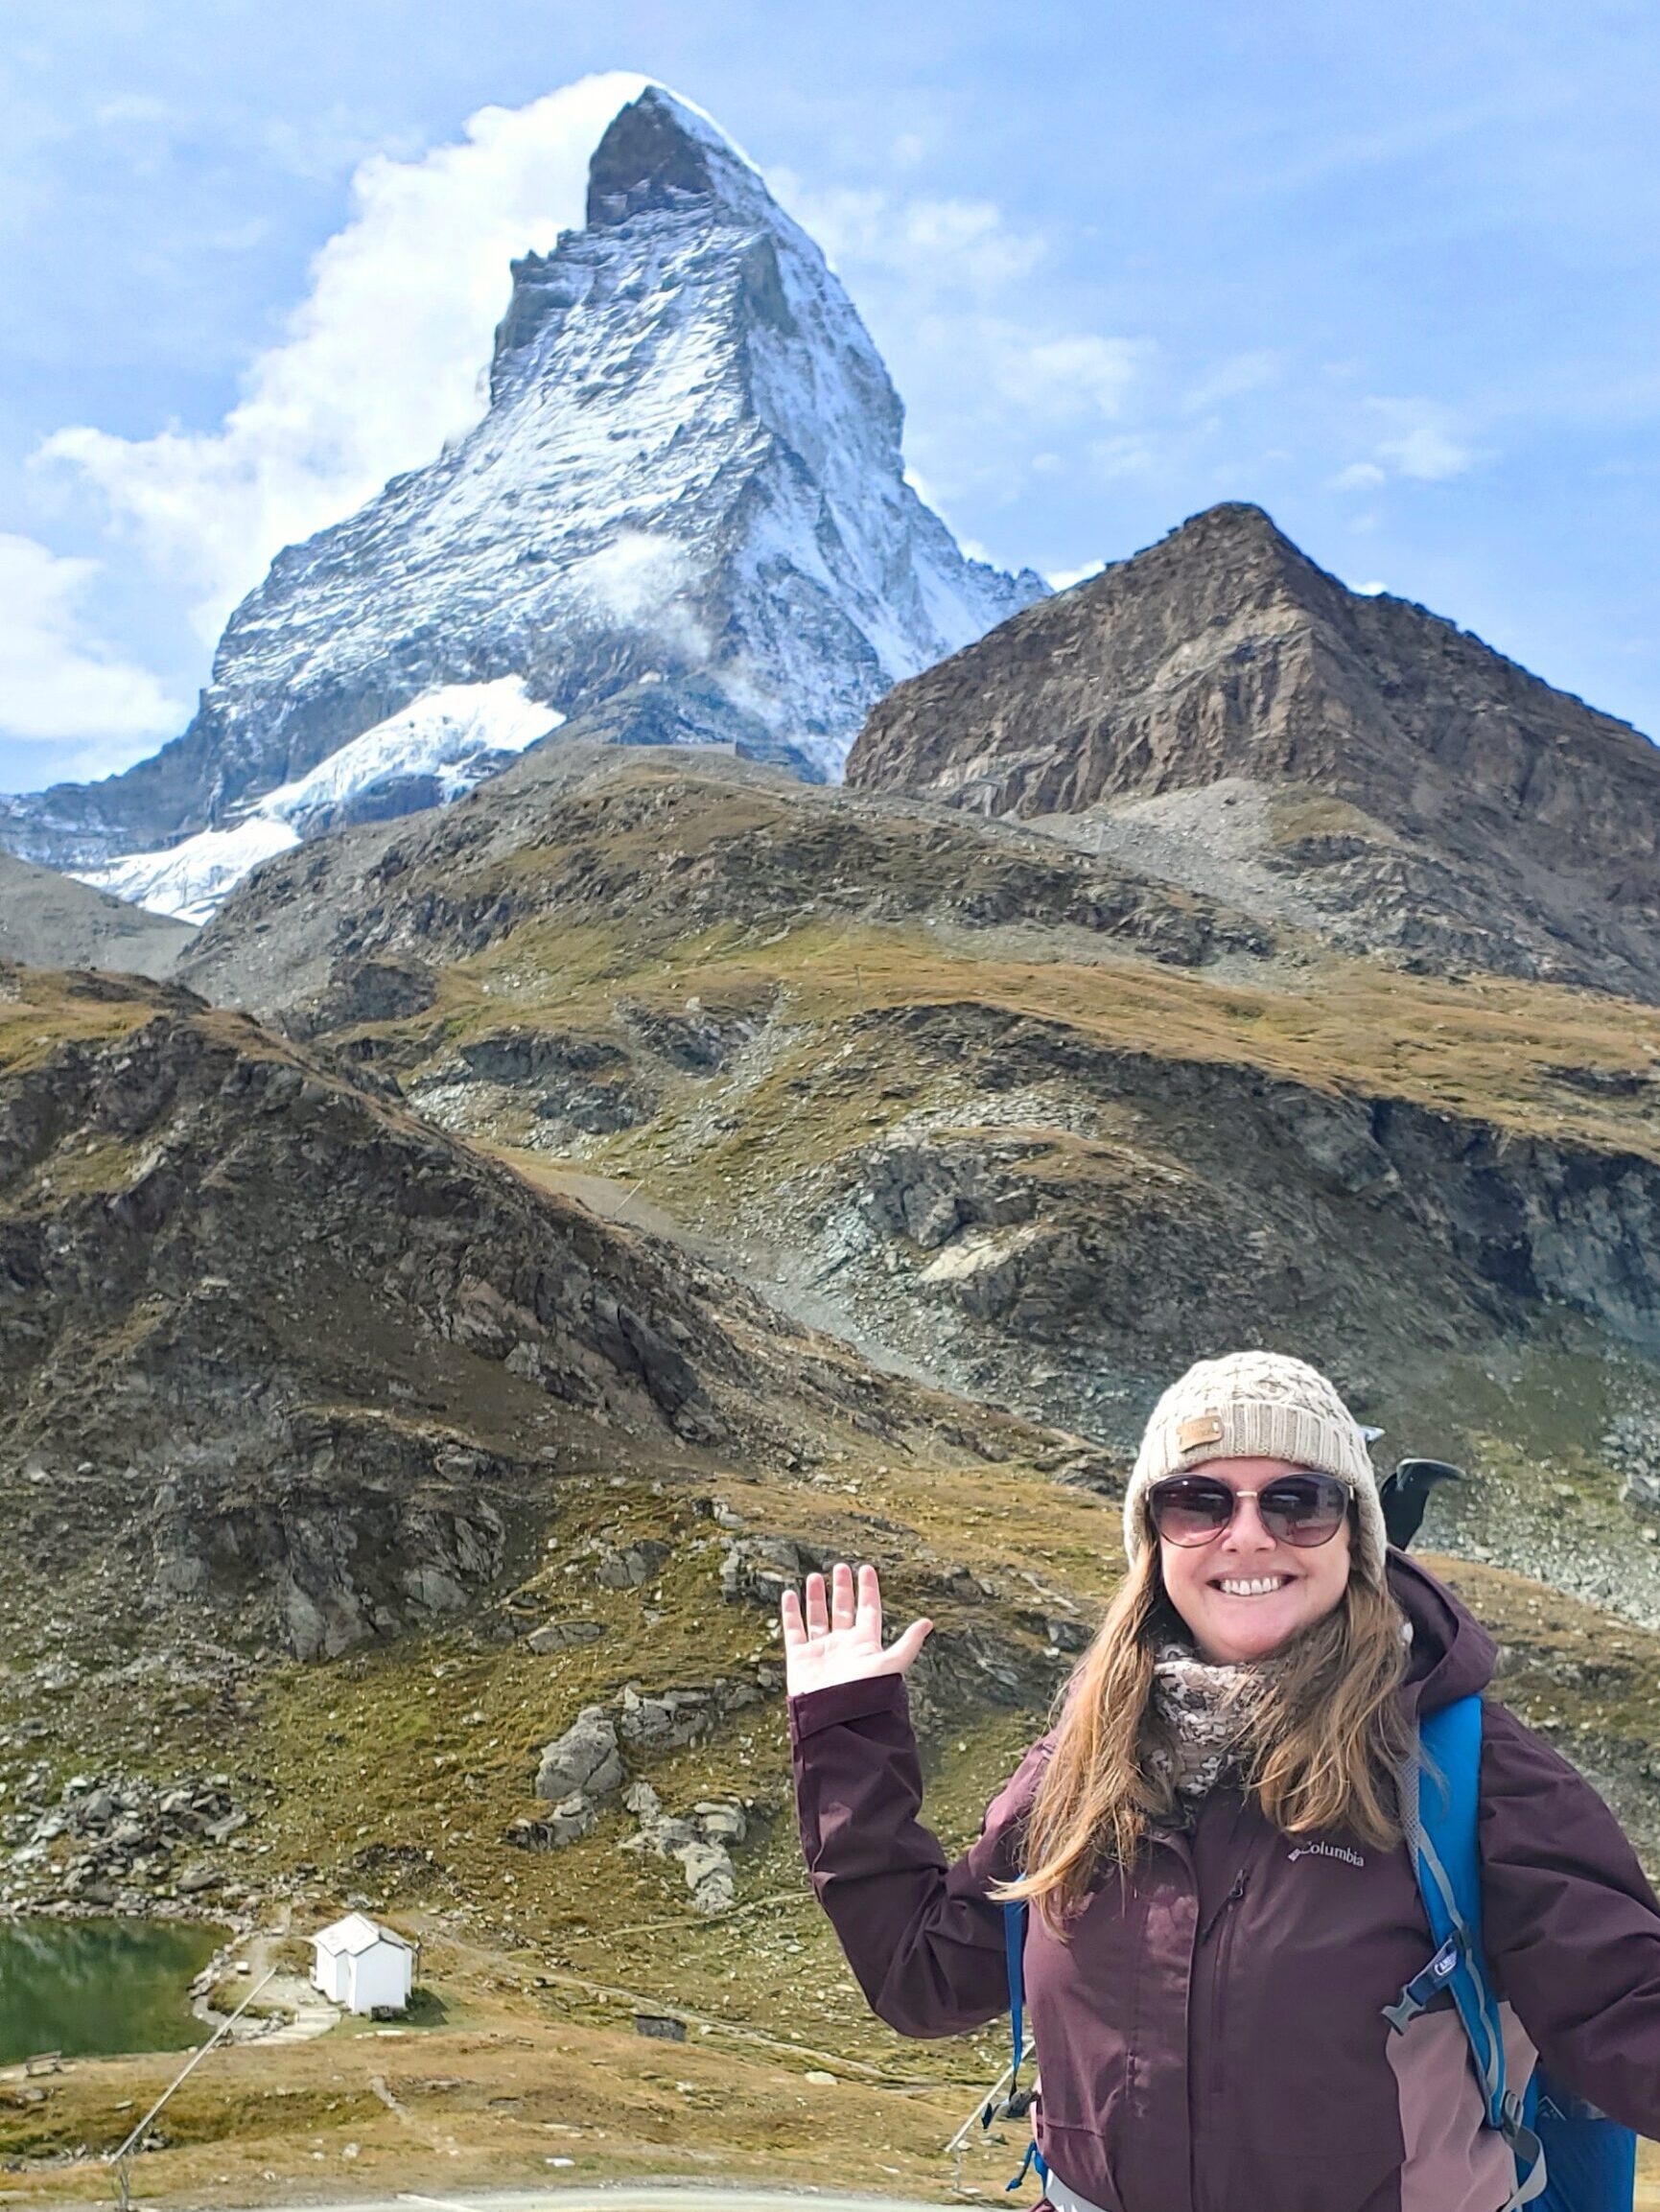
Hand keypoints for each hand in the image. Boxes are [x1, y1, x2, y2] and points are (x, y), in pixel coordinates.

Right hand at [780, 1561, 932, 1698]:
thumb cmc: (866, 1693)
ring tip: (814, 1576)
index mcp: (865, 1644)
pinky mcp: (800, 1658)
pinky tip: (790, 1595)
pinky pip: (794, 1630)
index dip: (868, 1590)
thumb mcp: (891, 1665)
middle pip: (843, 1610)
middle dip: (842, 1589)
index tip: (866, 1569)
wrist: (835, 1719)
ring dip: (816, 1597)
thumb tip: (929, 1622)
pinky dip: (791, 1612)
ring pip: (818, 1617)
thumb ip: (908, 1644)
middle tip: (840, 1567)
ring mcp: (821, 1651)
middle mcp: (844, 1645)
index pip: (868, 1610)